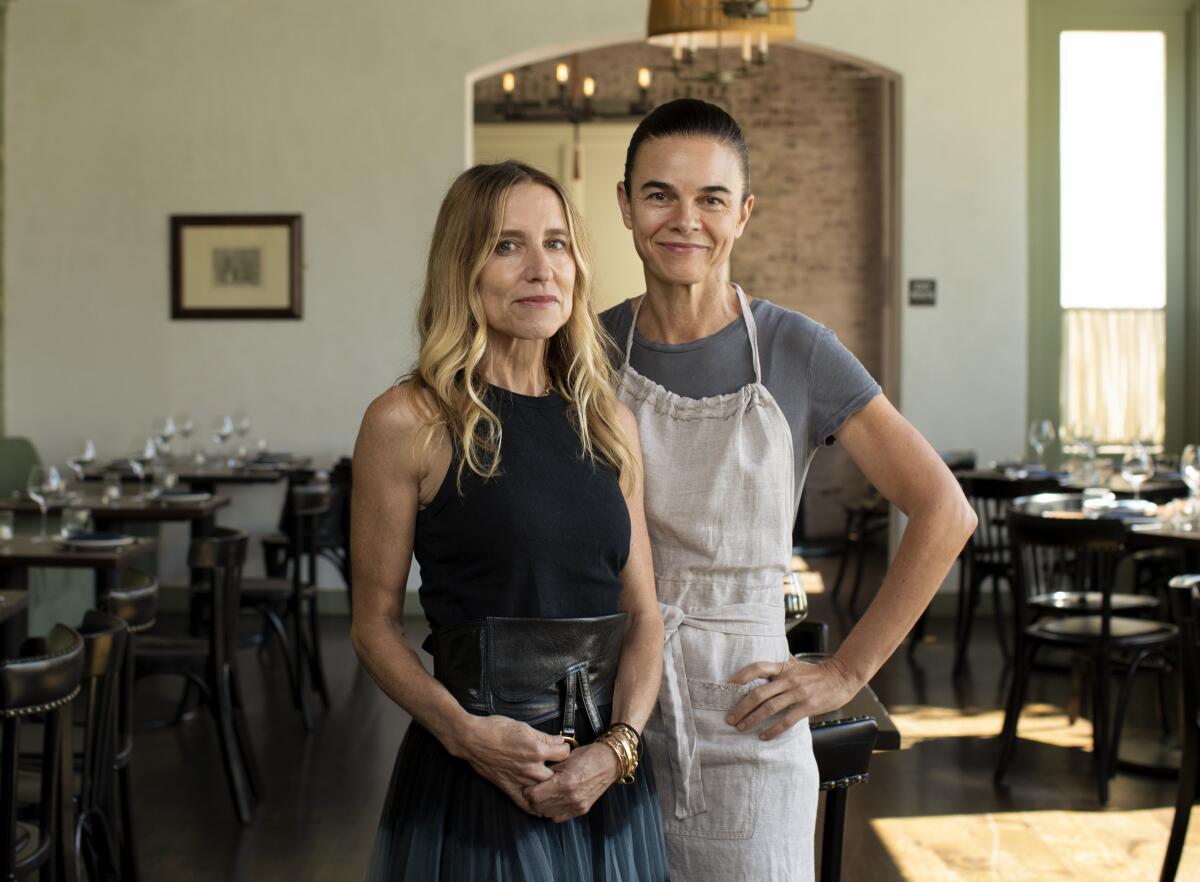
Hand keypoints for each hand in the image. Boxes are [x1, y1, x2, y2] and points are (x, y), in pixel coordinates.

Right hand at [452, 715, 571, 812]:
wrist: (473, 739)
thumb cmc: (497, 729)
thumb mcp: (524, 727)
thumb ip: (544, 737)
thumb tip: (560, 742)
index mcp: (536, 750)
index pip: (564, 754)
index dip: (566, 749)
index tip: (563, 749)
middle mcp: (531, 768)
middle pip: (558, 775)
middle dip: (562, 771)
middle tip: (562, 767)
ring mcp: (521, 781)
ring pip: (545, 791)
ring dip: (551, 788)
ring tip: (554, 784)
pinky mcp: (509, 789)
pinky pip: (526, 804)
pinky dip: (536, 806)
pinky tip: (542, 804)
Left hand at [524, 742, 621, 822]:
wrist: (609, 763)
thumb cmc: (587, 756)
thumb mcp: (564, 759)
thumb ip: (548, 771)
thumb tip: (532, 777)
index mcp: (564, 782)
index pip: (534, 796)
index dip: (527, 791)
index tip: (527, 786)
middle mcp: (570, 797)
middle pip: (539, 808)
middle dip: (532, 801)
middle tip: (532, 792)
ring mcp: (576, 805)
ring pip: (547, 815)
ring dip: (542, 807)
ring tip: (542, 797)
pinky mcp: (581, 810)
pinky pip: (559, 817)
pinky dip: (553, 812)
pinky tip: (553, 802)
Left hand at [725, 656, 859, 740]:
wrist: (841, 677)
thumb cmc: (815, 673)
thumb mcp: (795, 665)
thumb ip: (778, 668)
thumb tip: (758, 672)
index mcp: (782, 668)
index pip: (757, 667)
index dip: (740, 676)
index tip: (727, 687)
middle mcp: (788, 679)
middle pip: (758, 693)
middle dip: (741, 708)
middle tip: (730, 718)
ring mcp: (798, 693)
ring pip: (769, 708)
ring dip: (752, 720)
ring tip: (741, 728)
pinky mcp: (807, 706)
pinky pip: (786, 721)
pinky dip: (773, 730)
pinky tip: (763, 736)